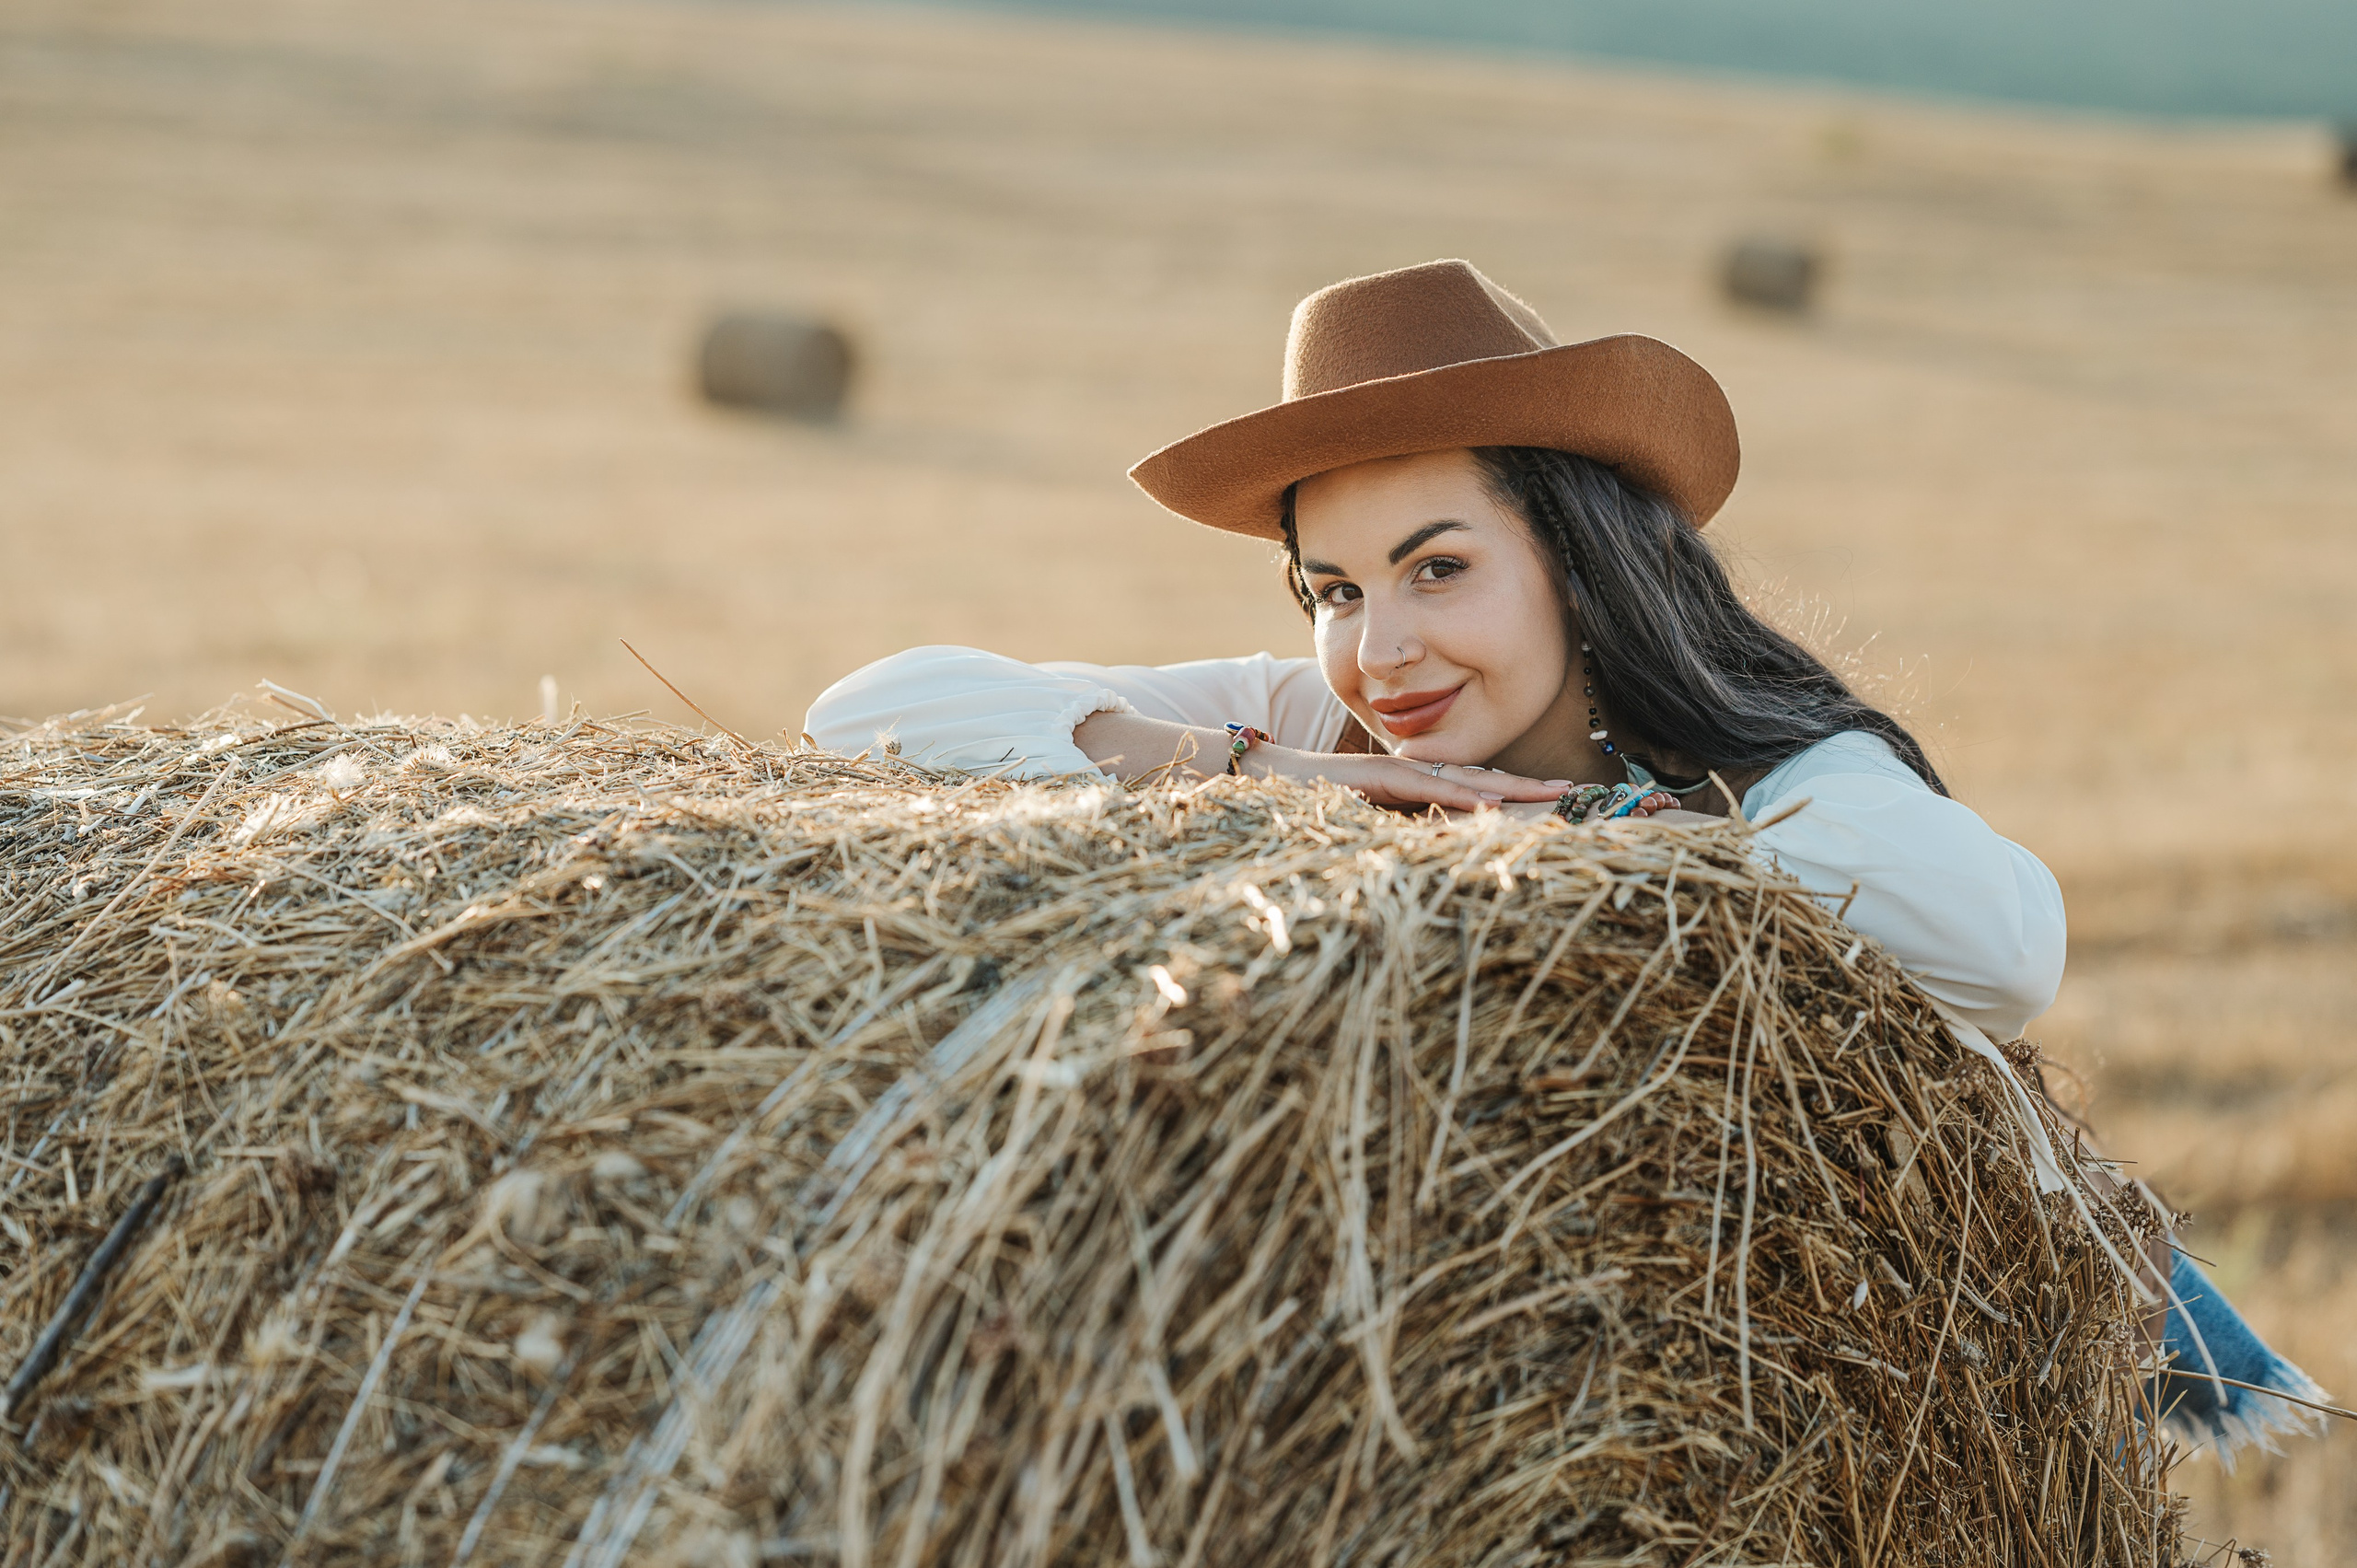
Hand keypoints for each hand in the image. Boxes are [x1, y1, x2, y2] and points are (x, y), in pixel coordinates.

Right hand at [1253, 745, 1569, 812]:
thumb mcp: (1370, 824)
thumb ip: (1403, 830)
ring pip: (1466, 779)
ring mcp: (1400, 773)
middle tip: (1576, 792)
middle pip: (1485, 780)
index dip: (1518, 794)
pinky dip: (1462, 794)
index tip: (1556, 802)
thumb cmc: (1317, 805)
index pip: (1477, 790)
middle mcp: (1416, 776)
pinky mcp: (1380, 777)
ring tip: (1551, 793)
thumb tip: (1436, 852)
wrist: (1269, 778)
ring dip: (1511, 787)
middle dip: (1530, 787)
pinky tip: (1492, 801)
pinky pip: (1429, 787)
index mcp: (1419, 789)